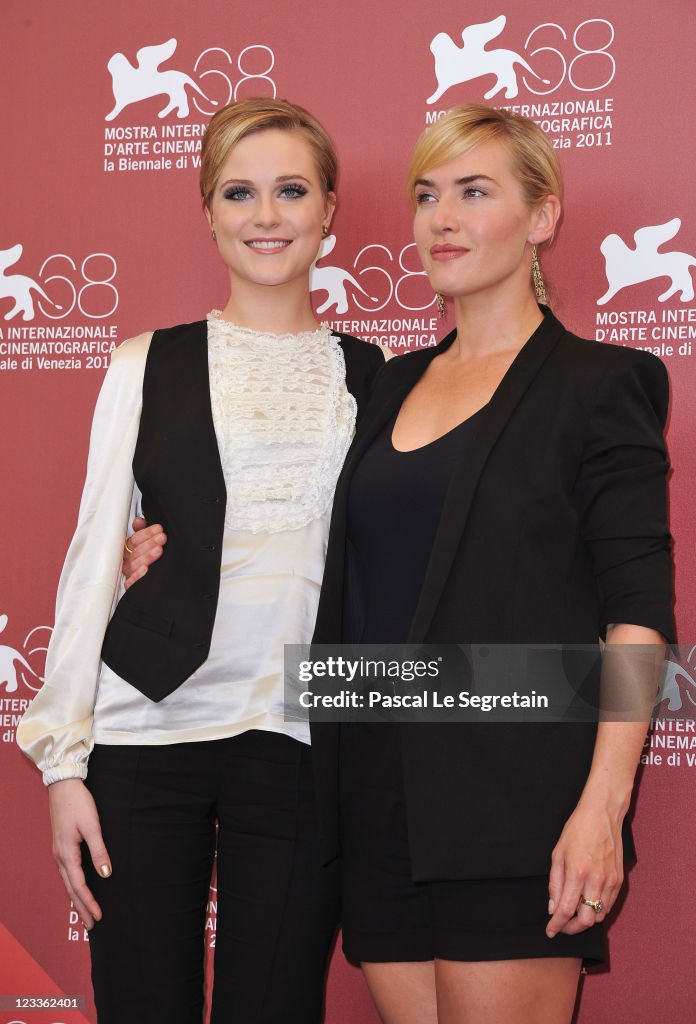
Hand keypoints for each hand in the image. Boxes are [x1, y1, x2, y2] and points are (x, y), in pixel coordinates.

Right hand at [48, 779, 111, 929]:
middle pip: (71, 889)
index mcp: (66, 854)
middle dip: (81, 908)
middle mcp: (60, 856)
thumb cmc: (78, 803)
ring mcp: (59, 852)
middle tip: (92, 926)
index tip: (99, 917)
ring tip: (85, 913)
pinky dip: (73, 886)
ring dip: (76, 899)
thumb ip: (99, 851)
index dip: (90, 903)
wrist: (63, 785)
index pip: (79, 886)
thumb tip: (105, 875)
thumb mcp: (92, 826)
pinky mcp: (61, 846)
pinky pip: (67, 873)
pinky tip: (77, 889)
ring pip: (67, 882)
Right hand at [122, 516, 166, 589]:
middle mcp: (129, 561)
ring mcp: (131, 574)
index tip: (159, 529)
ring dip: (147, 556)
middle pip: (135, 551)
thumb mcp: (148, 544)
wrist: (163, 584)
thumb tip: (139, 521)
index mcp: (130, 550)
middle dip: (150, 542)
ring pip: (135, 564)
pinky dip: (137, 576)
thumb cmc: (152, 559)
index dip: (146, 533)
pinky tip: (146, 570)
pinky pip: (131, 583)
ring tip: (159, 550)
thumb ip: (142, 532)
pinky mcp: (133, 587)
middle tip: (162, 537)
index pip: (134, 540)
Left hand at [546, 793, 622, 937]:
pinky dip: (598, 910)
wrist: (602, 814)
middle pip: (586, 920)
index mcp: (577, 872)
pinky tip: (588, 903)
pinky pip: (609, 905)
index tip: (550, 931)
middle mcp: (596, 880)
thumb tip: (553, 907)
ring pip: (599, 916)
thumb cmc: (577, 830)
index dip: (557, 925)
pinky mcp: (619, 880)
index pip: (566, 910)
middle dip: (572, 928)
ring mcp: (610, 881)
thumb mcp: (557, 853)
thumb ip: (554, 883)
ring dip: (586, 920)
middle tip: (562, 925)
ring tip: (574, 914)